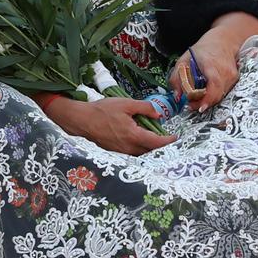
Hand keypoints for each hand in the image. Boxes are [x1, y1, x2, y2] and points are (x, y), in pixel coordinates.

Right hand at [50, 96, 175, 155]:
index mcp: (133, 135)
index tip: (175, 137)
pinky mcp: (115, 152)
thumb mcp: (126, 103)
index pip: (156, 142)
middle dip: (161, 147)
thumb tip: (159, 114)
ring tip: (154, 139)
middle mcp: (128, 147)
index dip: (168, 141)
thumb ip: (145, 108)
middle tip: (167, 138)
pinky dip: (139, 149)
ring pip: (141, 154)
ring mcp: (121, 151)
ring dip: (150, 149)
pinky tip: (139, 140)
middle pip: (150, 151)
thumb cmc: (103, 110)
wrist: (82, 120)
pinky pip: (132, 153)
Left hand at [168, 23, 251, 111]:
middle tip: (192, 105)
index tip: (198, 107)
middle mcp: (225, 71)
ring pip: (221, 95)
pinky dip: (215, 94)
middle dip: (203, 103)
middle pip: (217, 94)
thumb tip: (177, 96)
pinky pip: (224, 92)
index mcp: (211, 64)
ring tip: (198, 97)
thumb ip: (177, 78)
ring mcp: (232, 75)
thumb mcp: (184, 60)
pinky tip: (207, 91)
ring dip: (209, 100)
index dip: (207, 99)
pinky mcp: (235, 79)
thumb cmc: (203, 50)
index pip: (214, 85)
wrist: (223, 41)